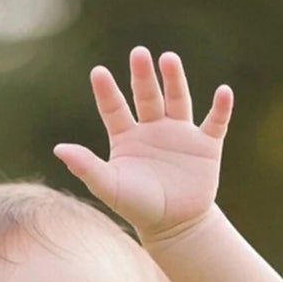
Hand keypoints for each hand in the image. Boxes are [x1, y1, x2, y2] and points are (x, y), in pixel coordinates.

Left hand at [53, 47, 230, 243]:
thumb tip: (58, 148)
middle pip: (147, 95)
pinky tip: (224, 92)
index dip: (107, 92)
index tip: (97, 72)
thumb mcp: (110, 187)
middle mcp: (153, 128)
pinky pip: (215, 122)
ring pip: (178, 99)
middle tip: (139, 53)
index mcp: (127, 136)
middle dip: (143, 75)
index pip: (114, 108)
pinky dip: (221, 108)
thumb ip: (86, 167)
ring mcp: (180, 133)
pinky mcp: (206, 145)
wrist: (175, 228)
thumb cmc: (139, 207)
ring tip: (169, 58)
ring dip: (175, 80)